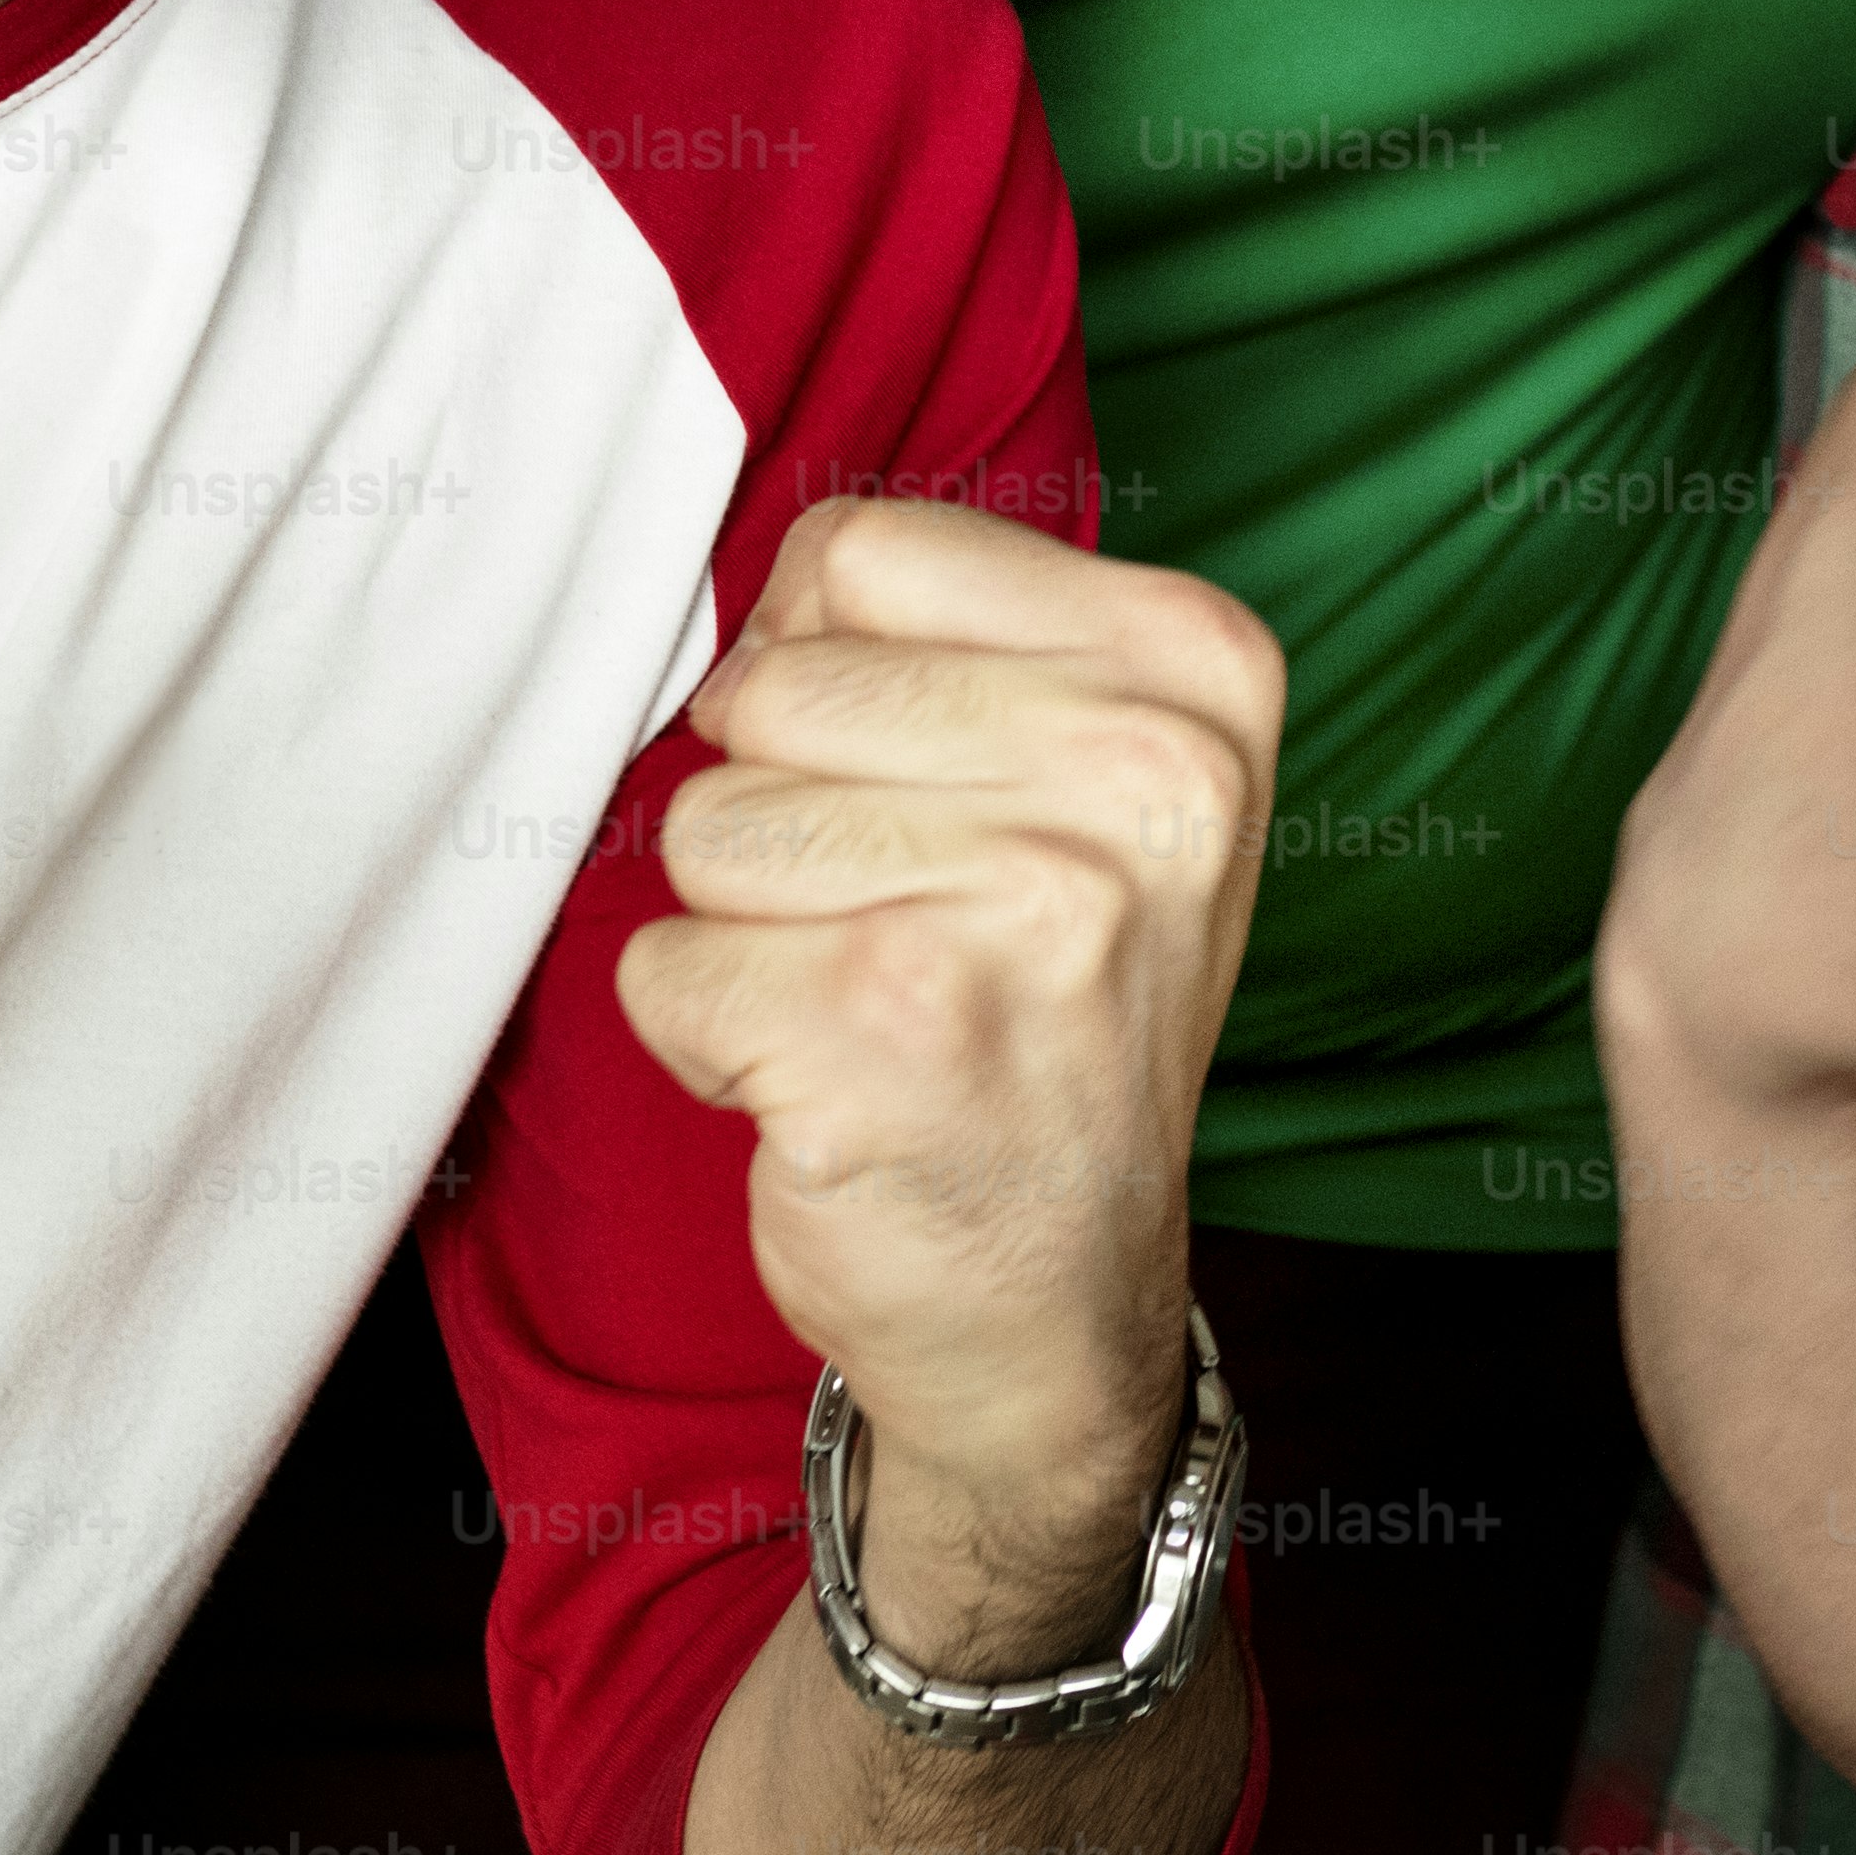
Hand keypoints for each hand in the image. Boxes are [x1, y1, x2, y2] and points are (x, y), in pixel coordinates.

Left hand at [618, 500, 1276, 1677]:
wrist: (1064, 1302)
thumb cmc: (1045, 1006)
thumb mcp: (1083, 772)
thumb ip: (939, 639)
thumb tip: (753, 603)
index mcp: (1192, 669)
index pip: (860, 552)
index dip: (826, 670)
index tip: (915, 784)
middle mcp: (1138, 772)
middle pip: (771, 686)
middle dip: (785, 809)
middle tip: (903, 921)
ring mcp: (1023, 904)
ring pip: (707, 822)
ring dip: (747, 928)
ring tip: (872, 1000)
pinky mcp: (888, 1033)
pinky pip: (663, 962)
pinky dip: (709, 1034)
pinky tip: (830, 1083)